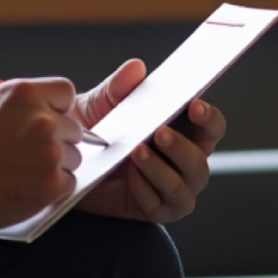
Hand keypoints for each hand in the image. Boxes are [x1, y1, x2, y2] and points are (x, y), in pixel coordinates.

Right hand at [0, 78, 83, 231]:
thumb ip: (20, 105)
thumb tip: (45, 110)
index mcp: (25, 93)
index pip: (65, 92)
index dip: (57, 109)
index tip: (46, 122)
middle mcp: (42, 119)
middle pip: (73, 128)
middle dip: (57, 141)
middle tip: (28, 155)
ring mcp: (49, 152)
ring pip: (72, 158)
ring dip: (55, 167)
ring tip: (20, 174)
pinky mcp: (51, 183)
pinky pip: (67, 183)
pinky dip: (51, 190)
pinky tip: (24, 189)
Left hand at [73, 59, 228, 223]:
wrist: (66, 161)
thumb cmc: (94, 128)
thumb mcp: (101, 103)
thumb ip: (119, 86)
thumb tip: (136, 67)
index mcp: (184, 130)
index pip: (211, 126)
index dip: (209, 117)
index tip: (194, 105)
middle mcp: (185, 161)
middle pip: (201, 160)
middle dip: (182, 147)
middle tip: (159, 132)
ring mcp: (173, 188)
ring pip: (183, 187)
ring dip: (161, 170)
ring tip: (137, 153)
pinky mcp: (155, 209)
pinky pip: (160, 205)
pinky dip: (146, 190)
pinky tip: (129, 178)